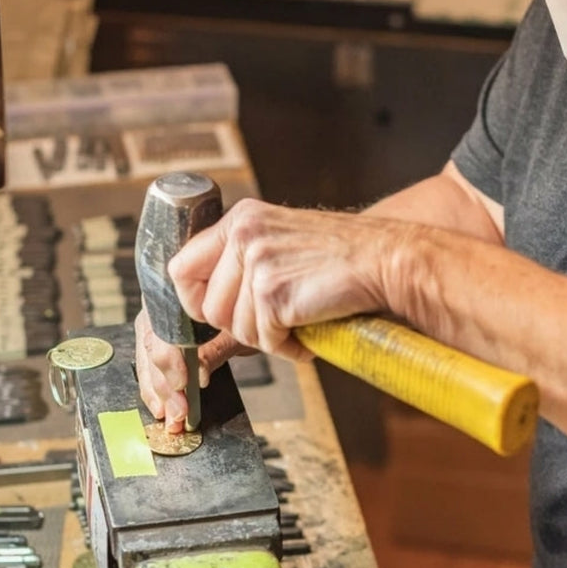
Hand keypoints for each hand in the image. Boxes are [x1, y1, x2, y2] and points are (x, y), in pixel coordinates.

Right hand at [134, 308, 253, 431]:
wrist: (240, 316)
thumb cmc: (237, 319)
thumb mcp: (235, 333)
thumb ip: (216, 350)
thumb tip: (198, 375)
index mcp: (177, 295)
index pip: (165, 326)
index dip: (170, 357)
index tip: (181, 383)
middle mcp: (159, 305)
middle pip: (151, 345)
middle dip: (163, 384)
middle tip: (178, 411)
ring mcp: (152, 323)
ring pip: (145, 358)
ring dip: (156, 391)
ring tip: (169, 416)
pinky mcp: (153, 343)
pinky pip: (147, 367)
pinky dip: (154, 390)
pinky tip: (160, 407)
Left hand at [167, 198, 400, 358]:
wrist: (385, 259)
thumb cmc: (339, 257)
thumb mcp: (278, 240)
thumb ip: (240, 260)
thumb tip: (204, 303)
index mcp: (239, 220)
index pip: (180, 268)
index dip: (194, 300)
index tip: (215, 313)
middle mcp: (243, 235)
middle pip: (207, 308)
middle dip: (239, 325)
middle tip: (273, 321)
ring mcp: (257, 262)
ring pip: (233, 328)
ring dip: (267, 337)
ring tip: (296, 321)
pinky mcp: (274, 292)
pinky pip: (265, 341)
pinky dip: (288, 347)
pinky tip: (308, 330)